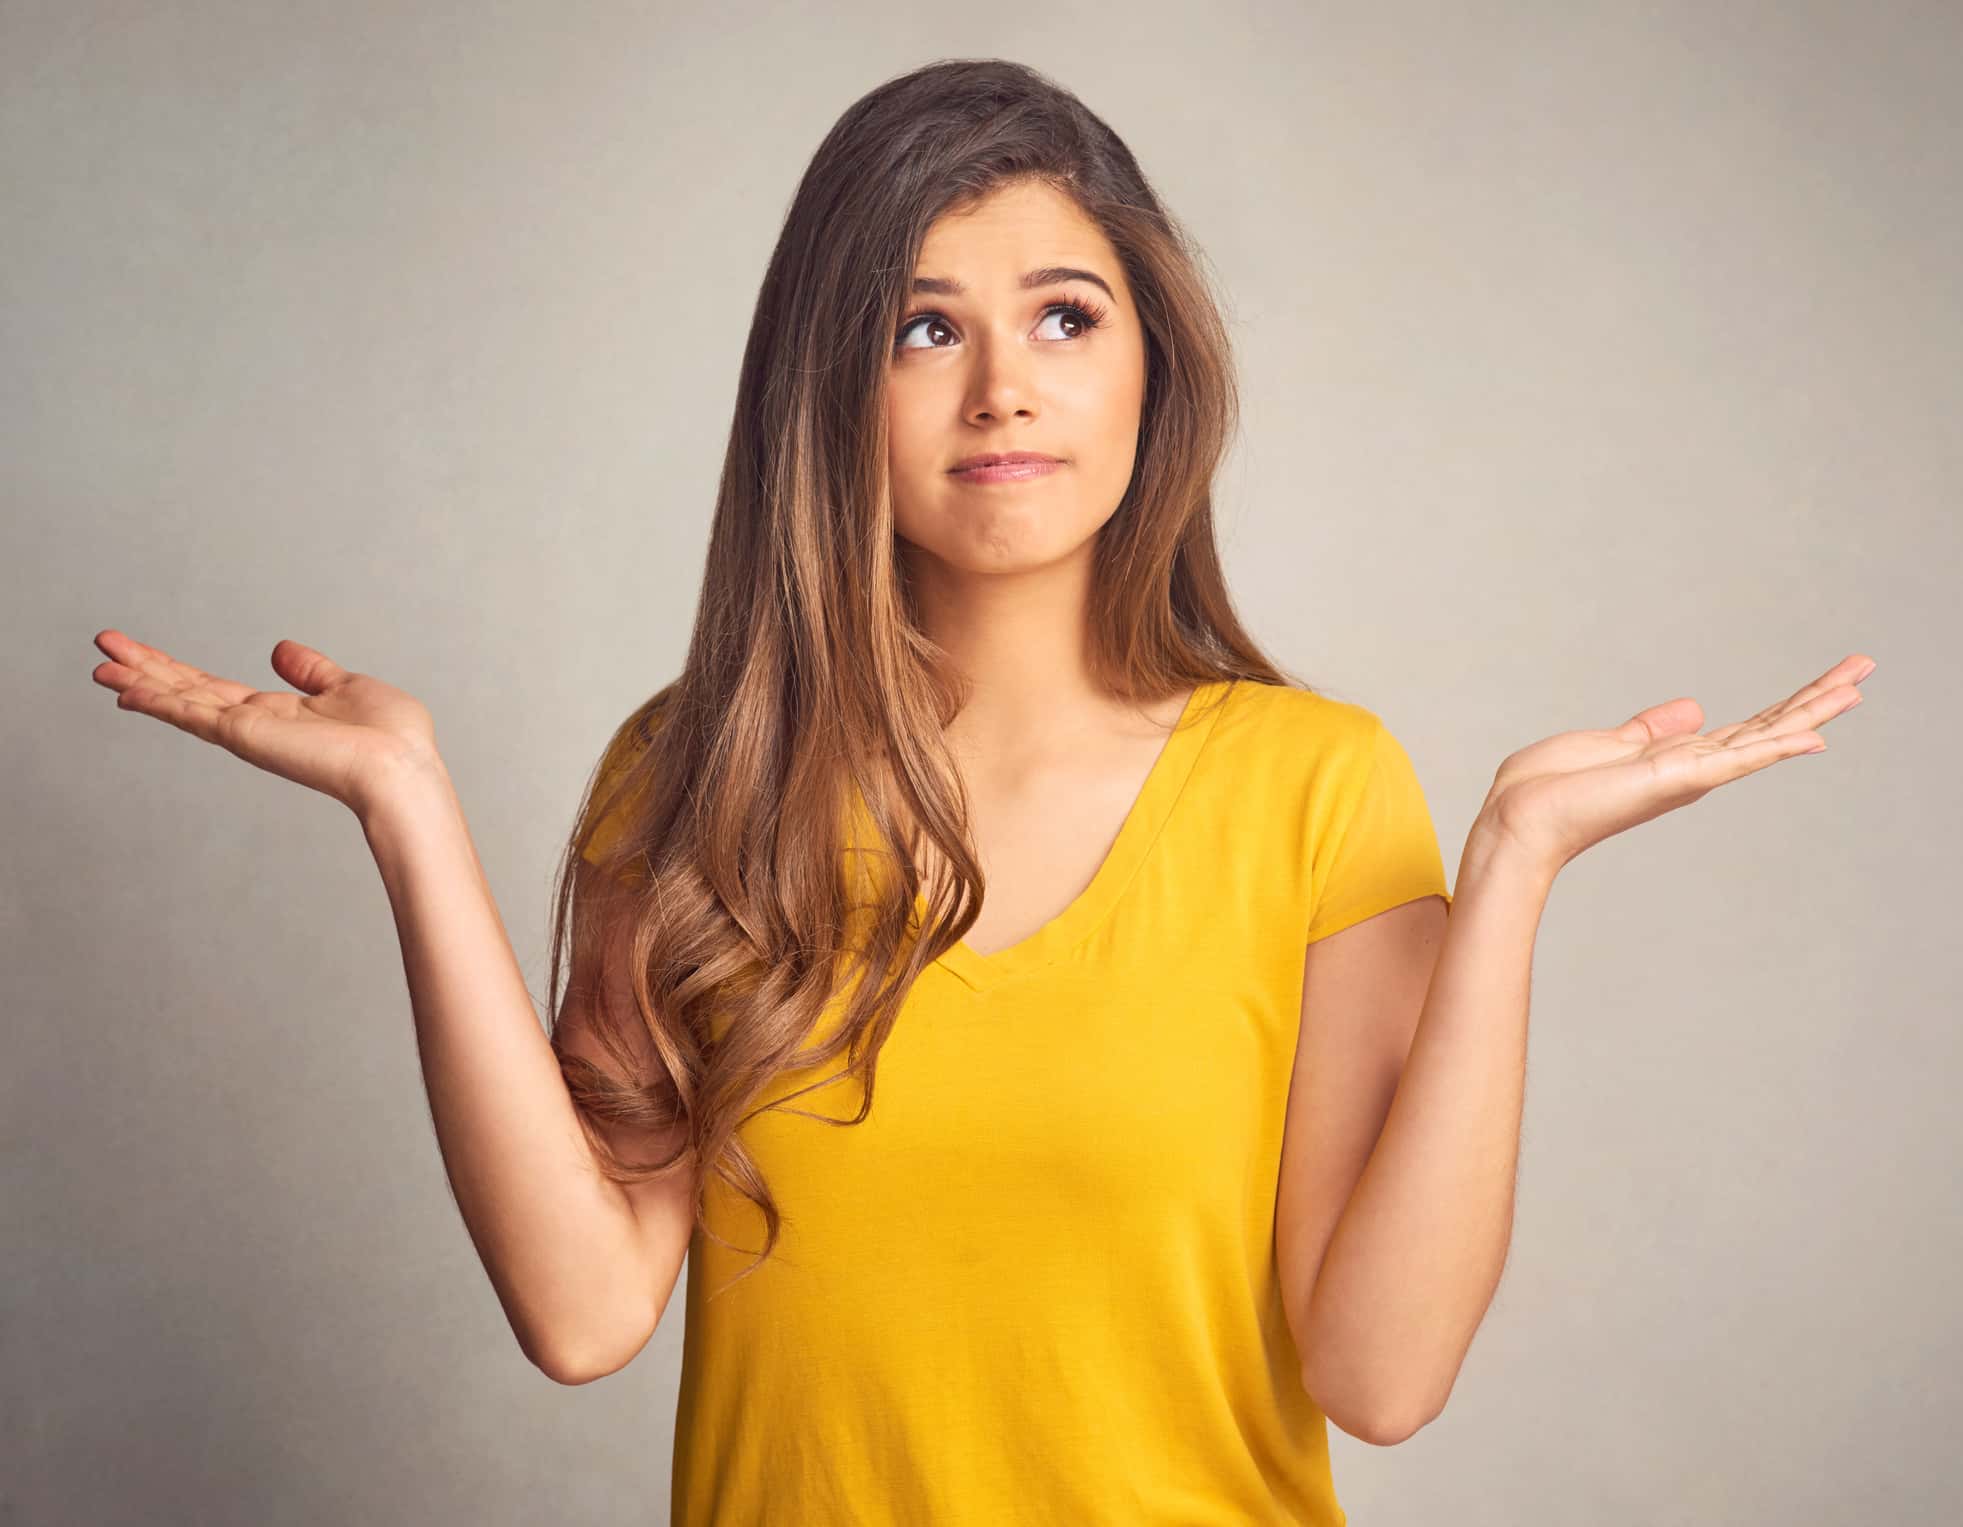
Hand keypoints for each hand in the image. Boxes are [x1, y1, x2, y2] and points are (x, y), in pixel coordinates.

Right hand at [90, 630, 444, 816]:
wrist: (400, 767)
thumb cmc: (391, 737)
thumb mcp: (348, 686)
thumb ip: (311, 671)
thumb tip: (282, 650)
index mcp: (278, 711)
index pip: (211, 687)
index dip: (174, 670)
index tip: (139, 652)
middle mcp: (254, 723)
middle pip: (185, 690)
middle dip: (143, 669)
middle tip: (102, 646)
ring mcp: (246, 731)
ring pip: (180, 701)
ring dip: (138, 681)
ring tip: (98, 665)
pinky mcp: (246, 735)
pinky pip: (192, 714)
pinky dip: (158, 701)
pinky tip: (125, 690)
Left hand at [1477, 653, 1874, 879]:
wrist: (1518, 821)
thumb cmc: (1546, 790)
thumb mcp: (1605, 744)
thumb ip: (1652, 729)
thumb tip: (1694, 708)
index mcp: (1675, 758)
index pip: (1746, 727)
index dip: (1788, 704)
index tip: (1829, 680)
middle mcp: (1692, 769)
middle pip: (1769, 726)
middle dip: (1818, 696)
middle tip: (1866, 667)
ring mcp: (1689, 776)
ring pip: (1765, 736)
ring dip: (1814, 708)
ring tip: (1860, 683)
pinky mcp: (1676, 779)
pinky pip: (1737, 760)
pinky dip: (1776, 746)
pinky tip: (1817, 734)